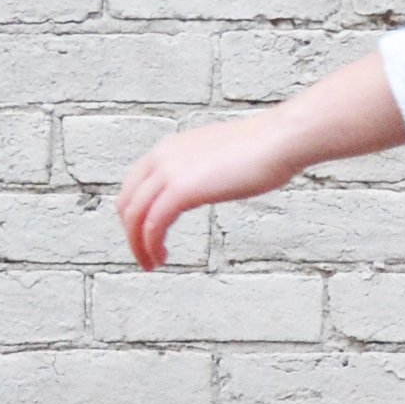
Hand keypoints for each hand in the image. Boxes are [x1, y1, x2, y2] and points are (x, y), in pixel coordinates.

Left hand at [115, 110, 307, 269]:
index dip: (134, 213)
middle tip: (144, 254)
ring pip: (135, 217)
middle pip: (127, 202)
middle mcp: (162, 157)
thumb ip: (202, 169)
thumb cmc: (262, 148)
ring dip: (139, 245)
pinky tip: (162, 257)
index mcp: (169, 148)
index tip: (144, 233)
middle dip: (131, 233)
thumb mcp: (218, 156)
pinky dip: (151, 245)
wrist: (278, 141)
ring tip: (151, 263)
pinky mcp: (181, 190)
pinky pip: (154, 224)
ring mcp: (169, 172)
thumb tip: (206, 183)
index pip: (133, 184)